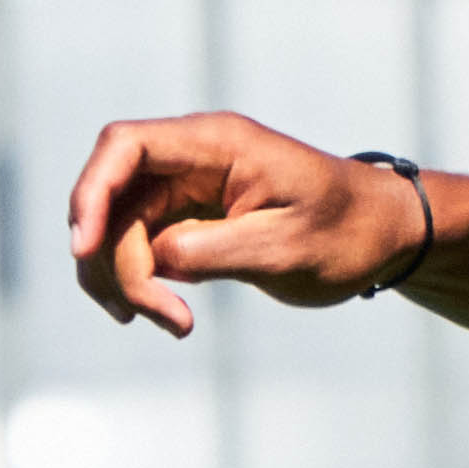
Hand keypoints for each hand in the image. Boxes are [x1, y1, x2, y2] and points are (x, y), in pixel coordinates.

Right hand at [60, 109, 426, 334]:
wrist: (384, 236)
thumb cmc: (348, 233)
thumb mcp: (284, 249)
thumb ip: (210, 250)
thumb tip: (151, 259)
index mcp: (216, 143)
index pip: (125, 147)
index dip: (91, 192)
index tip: (84, 248)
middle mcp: (192, 158)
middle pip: (112, 197)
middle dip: (115, 259)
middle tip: (158, 316)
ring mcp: (187, 189)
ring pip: (118, 227)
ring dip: (123, 278)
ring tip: (169, 324)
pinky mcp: (189, 220)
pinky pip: (141, 246)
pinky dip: (140, 282)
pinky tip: (165, 317)